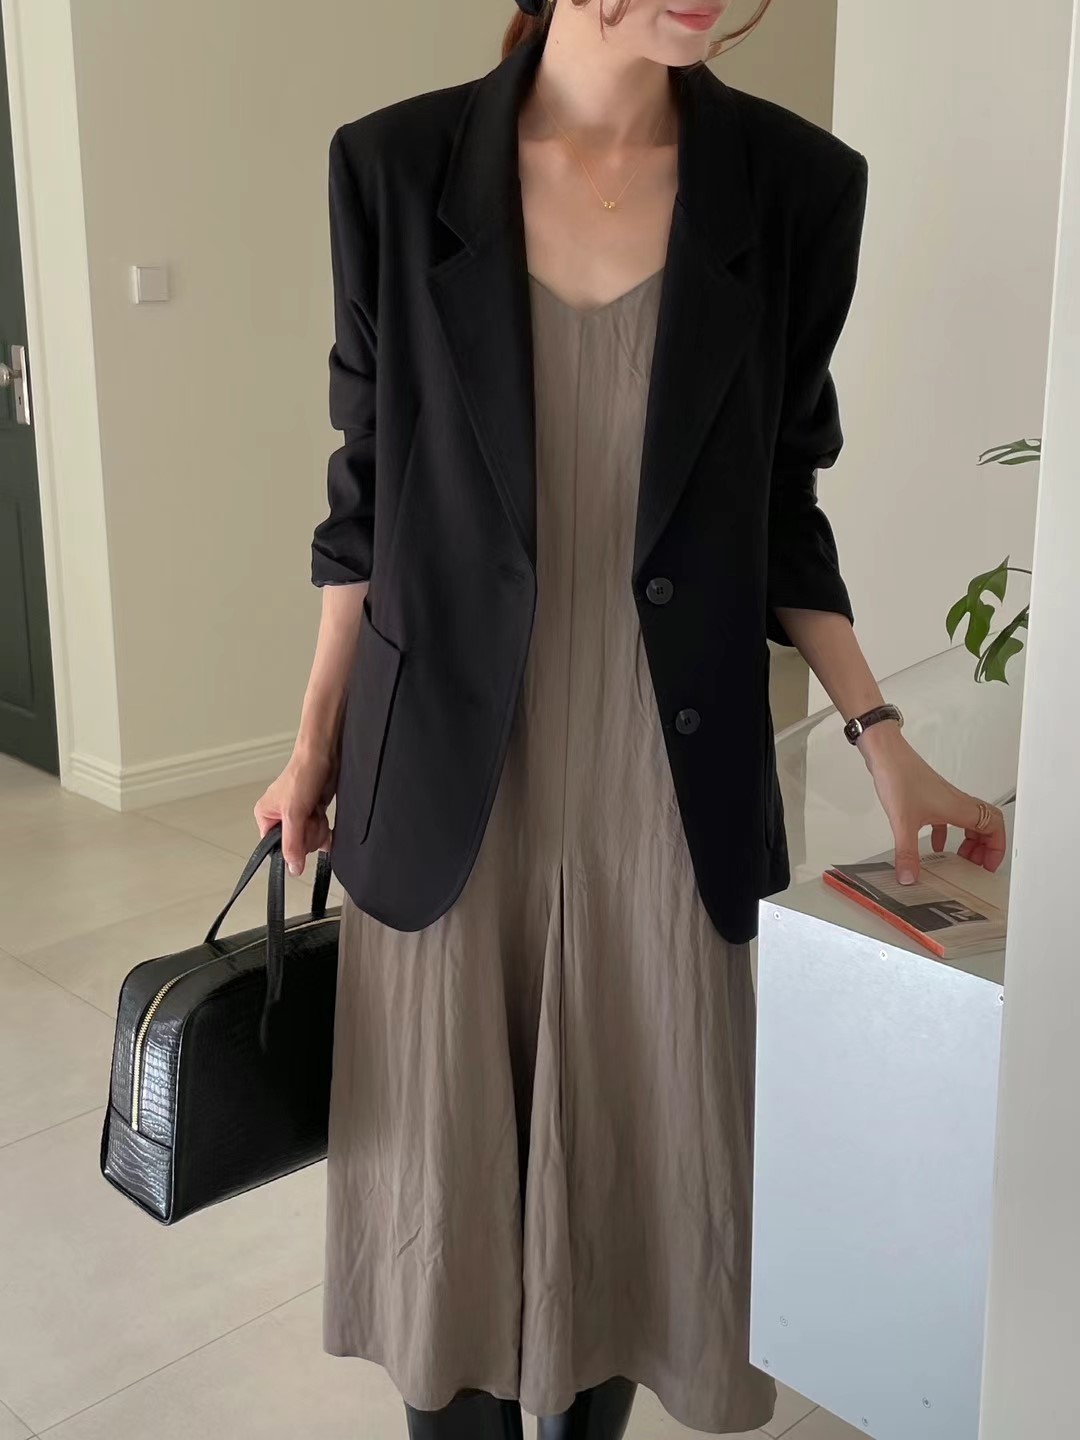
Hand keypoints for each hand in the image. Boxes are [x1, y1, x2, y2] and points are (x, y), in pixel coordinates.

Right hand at [253, 741, 338, 877]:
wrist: (324, 757)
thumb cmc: (302, 774)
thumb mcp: (294, 813)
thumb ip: (292, 843)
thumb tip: (292, 869)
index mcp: (266, 816)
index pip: (274, 846)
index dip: (290, 844)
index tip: (299, 833)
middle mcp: (280, 817)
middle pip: (294, 845)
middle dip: (306, 832)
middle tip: (307, 815)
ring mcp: (298, 816)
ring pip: (309, 840)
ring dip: (316, 827)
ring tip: (314, 810)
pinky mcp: (313, 813)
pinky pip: (318, 832)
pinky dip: (323, 827)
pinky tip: (323, 816)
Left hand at [856, 722, 1007, 884]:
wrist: (885, 752)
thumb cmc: (899, 776)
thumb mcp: (902, 822)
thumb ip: (906, 853)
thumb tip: (909, 877)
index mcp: (960, 808)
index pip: (994, 827)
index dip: (998, 848)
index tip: (989, 865)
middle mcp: (957, 802)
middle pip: (987, 824)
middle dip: (987, 846)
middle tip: (977, 864)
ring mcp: (945, 798)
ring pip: (969, 820)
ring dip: (970, 839)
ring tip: (961, 857)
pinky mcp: (930, 796)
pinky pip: (948, 818)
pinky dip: (947, 833)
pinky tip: (933, 844)